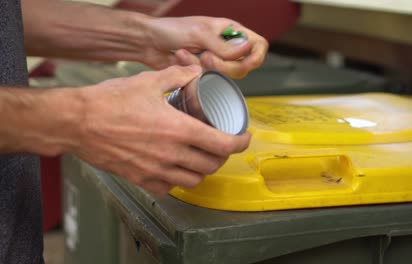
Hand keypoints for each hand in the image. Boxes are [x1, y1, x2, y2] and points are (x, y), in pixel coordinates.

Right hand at [72, 65, 250, 194]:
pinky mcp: (141, 179)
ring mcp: (156, 171)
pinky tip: (176, 167)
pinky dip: (179, 180)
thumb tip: (196, 73)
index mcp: (178, 130)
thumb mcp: (148, 81)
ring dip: (203, 169)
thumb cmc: (109, 102)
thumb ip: (178, 76)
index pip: (223, 145)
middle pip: (212, 165)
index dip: (240, 143)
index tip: (244, 137)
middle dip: (223, 155)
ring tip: (201, 157)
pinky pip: (170, 188)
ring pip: (194, 180)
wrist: (77, 123)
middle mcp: (171, 155)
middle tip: (221, 144)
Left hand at [141, 16, 267, 77]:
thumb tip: (247, 49)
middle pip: (244, 66)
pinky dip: (194, 70)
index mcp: (230, 31)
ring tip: (190, 54)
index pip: (258, 45)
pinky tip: (181, 58)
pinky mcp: (204, 72)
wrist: (149, 41)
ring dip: (206, 67)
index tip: (245, 61)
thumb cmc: (172, 29)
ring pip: (226, 75)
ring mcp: (216, 60)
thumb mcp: (200, 34)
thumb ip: (224, 46)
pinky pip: (209, 79)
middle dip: (224, 66)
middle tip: (206, 56)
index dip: (256, 55)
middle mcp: (227, 46)